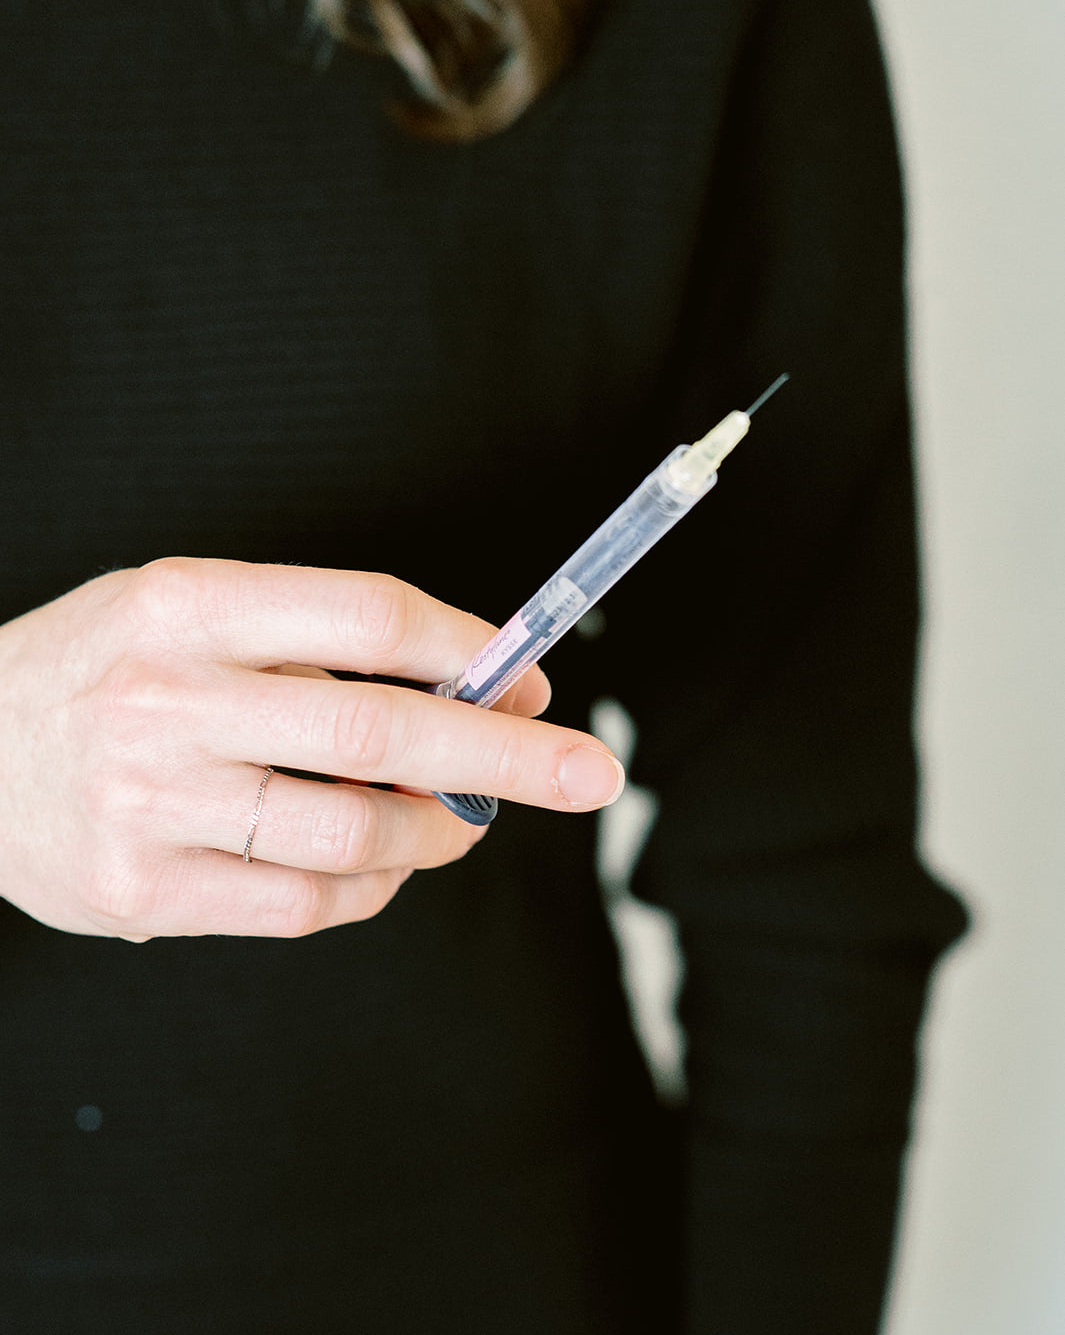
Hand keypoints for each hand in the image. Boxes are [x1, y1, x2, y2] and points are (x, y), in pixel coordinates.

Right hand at [0, 558, 624, 939]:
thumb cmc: (103, 672)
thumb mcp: (186, 612)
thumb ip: (316, 641)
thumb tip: (477, 685)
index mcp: (185, 605)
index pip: (367, 614)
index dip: (470, 646)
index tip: (532, 675)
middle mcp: (166, 699)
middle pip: (380, 728)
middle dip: (505, 753)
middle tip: (589, 772)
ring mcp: (151, 804)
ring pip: (354, 832)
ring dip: (440, 832)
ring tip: (464, 822)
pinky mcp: (145, 895)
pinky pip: (304, 906)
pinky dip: (371, 888)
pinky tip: (379, 865)